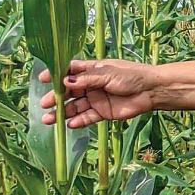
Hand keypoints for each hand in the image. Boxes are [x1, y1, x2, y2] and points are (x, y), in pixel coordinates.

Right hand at [39, 59, 158, 127]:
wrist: (151, 91)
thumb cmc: (131, 76)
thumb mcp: (107, 73)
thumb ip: (87, 79)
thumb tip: (66, 81)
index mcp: (91, 70)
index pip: (69, 71)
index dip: (56, 75)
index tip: (43, 79)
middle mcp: (91, 85)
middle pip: (69, 91)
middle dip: (57, 97)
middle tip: (45, 104)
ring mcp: (96, 99)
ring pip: (75, 107)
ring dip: (63, 113)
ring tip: (49, 119)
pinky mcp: (103, 113)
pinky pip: (87, 118)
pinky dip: (78, 121)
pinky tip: (69, 124)